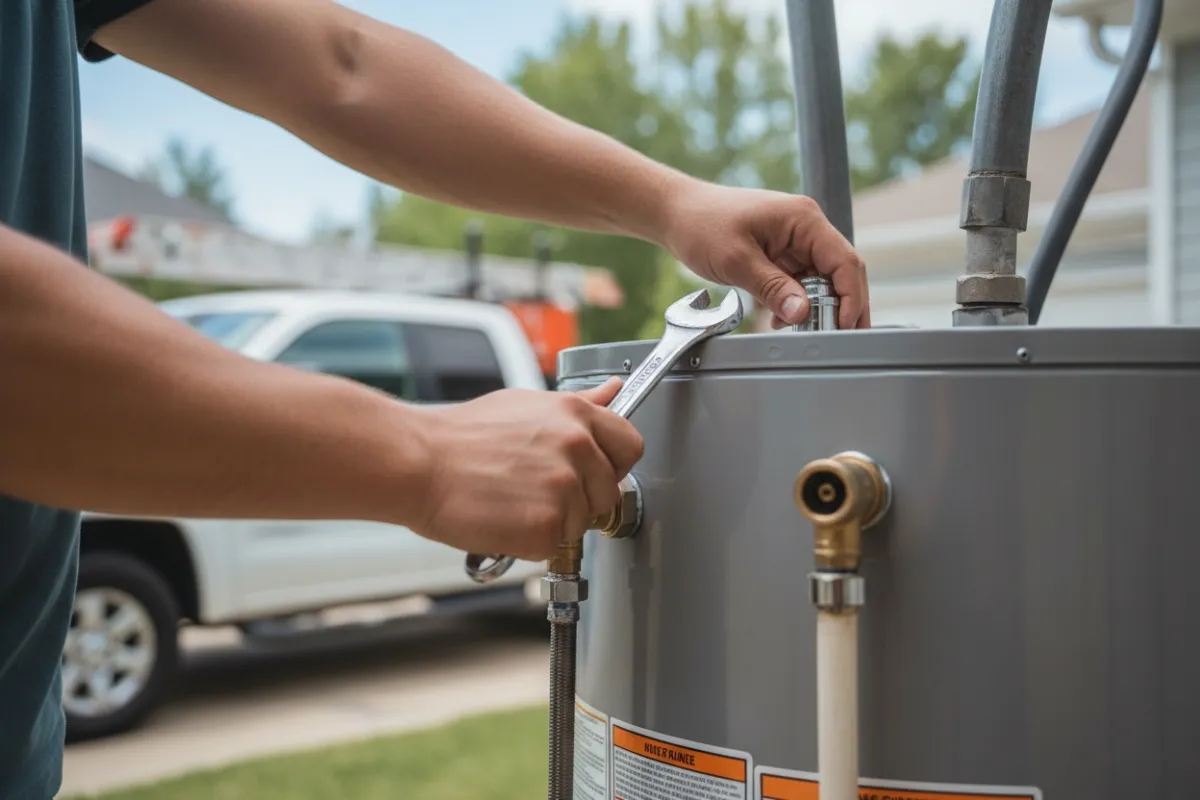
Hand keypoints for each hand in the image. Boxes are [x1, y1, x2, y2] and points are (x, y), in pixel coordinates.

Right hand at [412, 378, 643, 560]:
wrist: (419, 463)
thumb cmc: (461, 437)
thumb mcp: (527, 405)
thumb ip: (579, 404)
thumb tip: (614, 391)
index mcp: (576, 415)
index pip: (631, 445)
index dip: (613, 464)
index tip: (593, 472)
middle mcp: (577, 448)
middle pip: (608, 493)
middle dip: (580, 499)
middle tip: (535, 491)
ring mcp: (564, 488)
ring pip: (581, 523)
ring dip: (553, 522)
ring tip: (513, 501)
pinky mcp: (546, 526)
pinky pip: (554, 546)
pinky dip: (530, 542)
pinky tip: (504, 518)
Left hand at [660, 180, 869, 329]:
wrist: (675, 214)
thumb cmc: (702, 224)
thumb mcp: (737, 261)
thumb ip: (772, 288)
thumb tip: (802, 314)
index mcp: (803, 219)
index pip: (845, 261)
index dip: (852, 297)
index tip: (847, 326)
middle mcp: (805, 228)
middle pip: (840, 272)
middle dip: (842, 306)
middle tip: (840, 339)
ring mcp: (794, 241)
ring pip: (821, 280)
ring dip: (817, 307)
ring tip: (807, 333)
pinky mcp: (780, 254)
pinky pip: (800, 282)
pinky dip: (796, 303)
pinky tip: (782, 320)